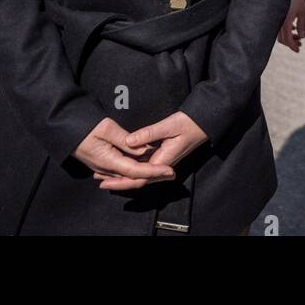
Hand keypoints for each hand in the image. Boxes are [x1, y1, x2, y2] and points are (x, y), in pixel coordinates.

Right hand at [73, 117, 175, 191]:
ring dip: (144, 174)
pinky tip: (142, 166)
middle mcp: (105, 169)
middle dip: (153, 177)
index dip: (154, 172)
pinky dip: (133, 171)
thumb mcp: (106, 128)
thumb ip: (126, 140)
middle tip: (170, 173)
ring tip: (161, 171)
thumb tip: (143, 150)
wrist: (64, 128)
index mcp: (108, 161)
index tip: (169, 171)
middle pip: (133, 178)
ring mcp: (101, 168)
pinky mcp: (100, 164)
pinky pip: (120, 172)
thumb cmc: (84, 125)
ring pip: (127, 176)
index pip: (136, 171)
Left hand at [91, 112, 207, 191]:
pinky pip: (144, 165)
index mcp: (163, 160)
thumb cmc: (189, 123)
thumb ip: (148, 134)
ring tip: (105, 174)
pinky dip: (131, 167)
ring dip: (123, 175)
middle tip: (99, 181)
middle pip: (138, 179)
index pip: (139, 177)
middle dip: (119, 181)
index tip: (106, 182)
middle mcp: (162, 164)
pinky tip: (121, 163)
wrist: (204, 122)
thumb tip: (128, 141)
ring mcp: (163, 161)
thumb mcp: (169, 125)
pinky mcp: (162, 155)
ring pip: (141, 173)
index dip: (121, 181)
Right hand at [278, 0, 304, 52]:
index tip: (298, 50)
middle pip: (283, 39)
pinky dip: (286, 30)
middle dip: (292, 43)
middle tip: (300, 44)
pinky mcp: (277, 15)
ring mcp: (277, 19)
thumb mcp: (303, 11)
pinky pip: (280, 27)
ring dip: (289, 36)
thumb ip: (302, 24)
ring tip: (298, 35)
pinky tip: (293, 27)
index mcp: (285, 22)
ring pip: (281, 34)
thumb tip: (302, 37)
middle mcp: (279, 22)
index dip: (293, 47)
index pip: (287, 40)